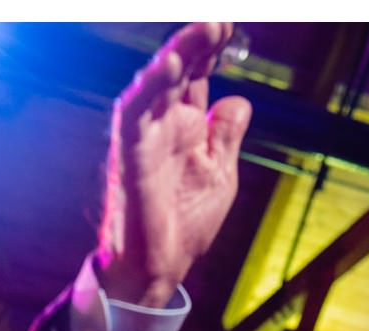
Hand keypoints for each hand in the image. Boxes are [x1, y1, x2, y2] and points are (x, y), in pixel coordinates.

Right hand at [96, 21, 250, 305]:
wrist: (161, 267)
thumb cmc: (184, 222)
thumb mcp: (219, 172)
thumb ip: (226, 135)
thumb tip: (238, 100)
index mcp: (184, 127)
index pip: (195, 76)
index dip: (209, 50)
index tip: (229, 26)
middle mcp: (161, 125)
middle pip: (176, 72)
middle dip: (195, 43)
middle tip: (220, 20)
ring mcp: (144, 138)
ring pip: (155, 85)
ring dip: (175, 55)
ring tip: (200, 32)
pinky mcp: (130, 157)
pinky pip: (136, 116)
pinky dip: (151, 89)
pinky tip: (170, 66)